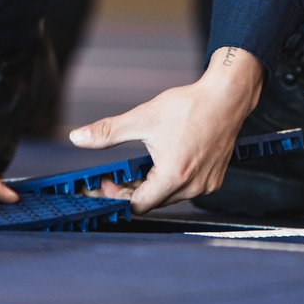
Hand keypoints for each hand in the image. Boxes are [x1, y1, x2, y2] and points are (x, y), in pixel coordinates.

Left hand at [69, 47, 263, 213]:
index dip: (117, 197)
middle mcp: (193, 186)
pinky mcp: (214, 179)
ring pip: (168, 196)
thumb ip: (108, 132)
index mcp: (174, 175)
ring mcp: (206, 185)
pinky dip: (170, 181)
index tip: (106, 183)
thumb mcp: (142, 117)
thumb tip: (77, 138)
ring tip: (137, 169)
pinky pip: (185, 189)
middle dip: (130, 191)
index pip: (138, 205)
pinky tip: (161, 164)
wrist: (226, 98)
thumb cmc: (189, 107)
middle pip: (152, 202)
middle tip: (114, 177)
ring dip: (150, 186)